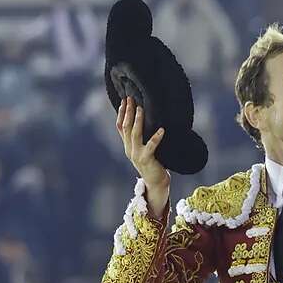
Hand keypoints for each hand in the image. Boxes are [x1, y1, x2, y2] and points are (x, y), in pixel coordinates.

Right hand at [117, 96, 169, 214]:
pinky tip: (162, 130)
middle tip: (130, 98)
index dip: (121, 114)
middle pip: (126, 127)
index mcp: (128, 147)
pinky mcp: (147, 159)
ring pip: (134, 134)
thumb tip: (147, 123)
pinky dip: (156, 137)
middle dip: (127, 112)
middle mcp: (129, 149)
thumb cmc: (154, 165)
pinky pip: (151, 146)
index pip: (120, 127)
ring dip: (137, 120)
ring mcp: (137, 155)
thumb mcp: (144, 151)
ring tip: (141, 108)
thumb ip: (142, 140)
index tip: (123, 101)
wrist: (156, 184)